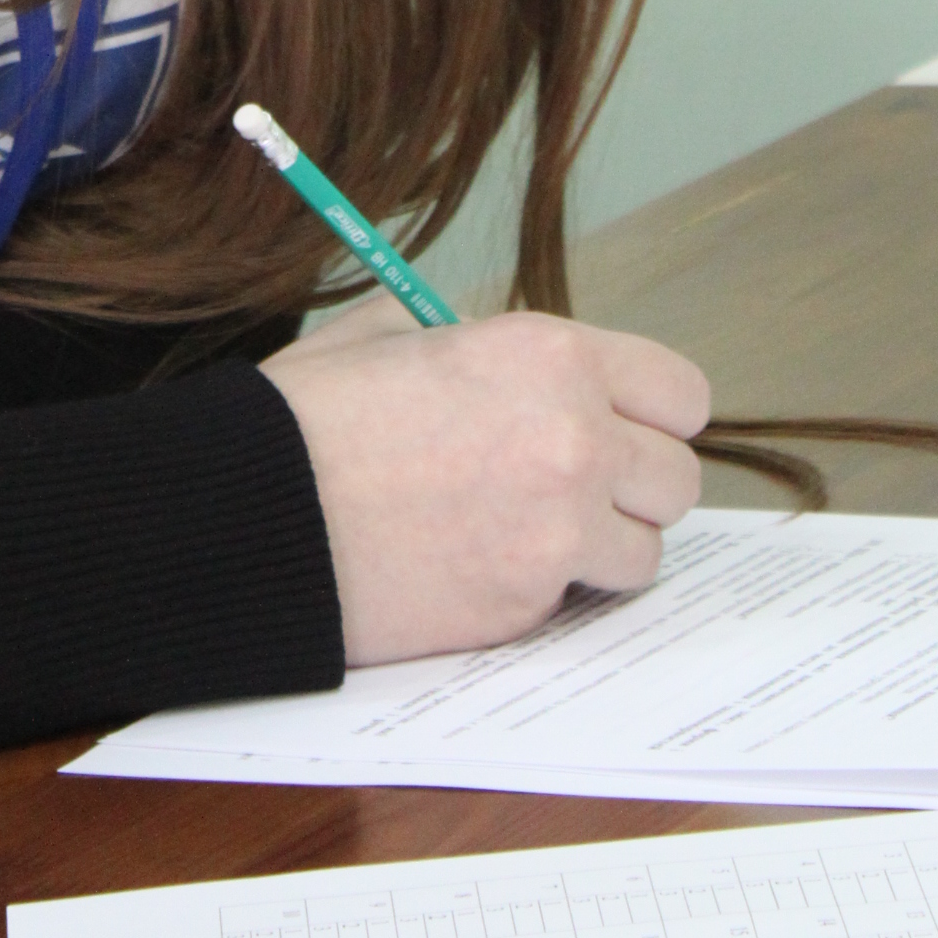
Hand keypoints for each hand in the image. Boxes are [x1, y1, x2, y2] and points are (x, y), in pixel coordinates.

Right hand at [257, 309, 709, 666]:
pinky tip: (481, 565)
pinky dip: (544, 592)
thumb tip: (506, 364)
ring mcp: (556, 531)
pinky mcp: (526, 605)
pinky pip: (575, 600)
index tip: (621, 428)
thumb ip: (474, 341)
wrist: (256, 515)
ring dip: (601, 549)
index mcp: (549, 355)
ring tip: (531, 533)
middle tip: (576, 488)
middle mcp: (574, 439)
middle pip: (678, 481)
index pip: (681, 394)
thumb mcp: (393, 332)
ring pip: (644, 554)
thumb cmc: (313, 417)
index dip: (652, 415)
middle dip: (633, 487)